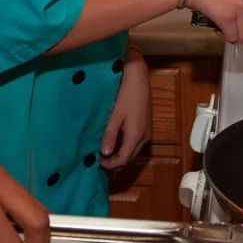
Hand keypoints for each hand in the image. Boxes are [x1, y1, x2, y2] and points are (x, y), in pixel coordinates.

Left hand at [100, 50, 150, 169]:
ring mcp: (146, 132)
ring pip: (133, 152)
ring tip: (105, 156)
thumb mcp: (114, 115)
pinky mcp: (145, 126)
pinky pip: (135, 144)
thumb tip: (104, 154)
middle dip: (115, 163)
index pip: (123, 159)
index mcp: (135, 136)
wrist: (138, 76)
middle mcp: (144, 137)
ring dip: (120, 156)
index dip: (110, 165)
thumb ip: (109, 135)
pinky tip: (115, 144)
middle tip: (99, 164)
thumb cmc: (125, 94)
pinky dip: (125, 148)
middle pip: (129, 158)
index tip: (96, 164)